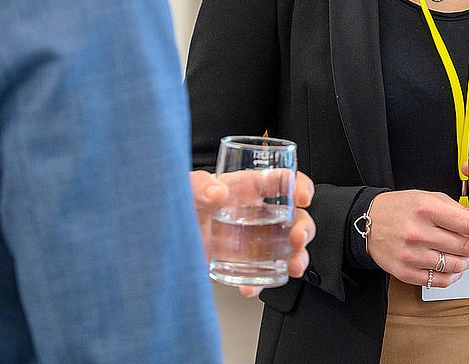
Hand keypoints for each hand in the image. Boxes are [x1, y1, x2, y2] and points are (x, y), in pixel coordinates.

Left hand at [189, 170, 315, 296]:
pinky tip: (250, 287)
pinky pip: (263, 276)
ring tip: (292, 266)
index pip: (283, 180)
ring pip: (289, 248)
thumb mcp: (187, 189)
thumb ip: (200, 186)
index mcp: (248, 188)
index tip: (301, 197)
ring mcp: (253, 241)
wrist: (164, 238)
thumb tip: (217, 191)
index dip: (300, 185)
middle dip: (304, 228)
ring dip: (298, 257)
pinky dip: (261, 284)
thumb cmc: (180, 205)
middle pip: (296, 217)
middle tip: (297, 238)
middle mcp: (256, 214)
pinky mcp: (243, 265)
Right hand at [365, 190, 468, 287]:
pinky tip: (458, 267)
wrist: (366, 222)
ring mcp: (412, 255)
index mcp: (425, 209)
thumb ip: (454, 209)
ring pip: (457, 266)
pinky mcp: (406, 272)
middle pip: (467, 247)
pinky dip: (456, 275)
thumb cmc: (399, 207)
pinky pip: (441, 280)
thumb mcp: (426, 197)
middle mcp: (418, 232)